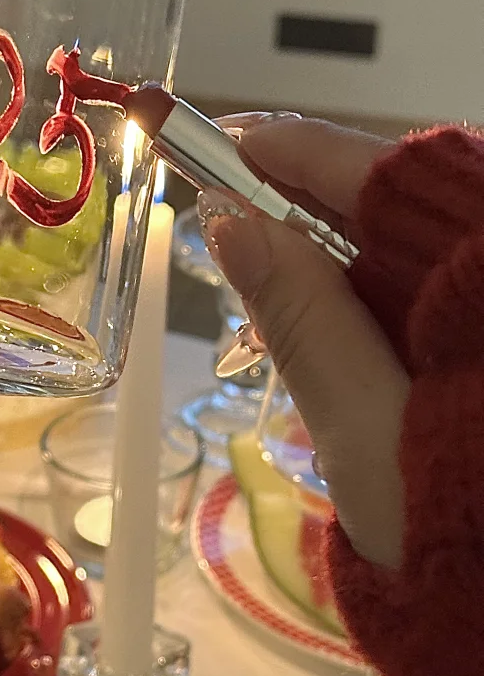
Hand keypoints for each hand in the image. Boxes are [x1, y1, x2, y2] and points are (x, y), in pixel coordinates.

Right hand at [200, 114, 407, 569]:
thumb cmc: (455, 539)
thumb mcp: (363, 429)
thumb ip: (303, 316)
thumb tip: (230, 219)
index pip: (386, 179)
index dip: (297, 152)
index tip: (219, 136)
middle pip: (402, 200)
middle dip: (309, 201)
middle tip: (226, 214)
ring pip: (414, 244)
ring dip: (336, 251)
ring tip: (265, 279)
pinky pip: (431, 289)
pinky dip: (372, 293)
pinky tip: (329, 318)